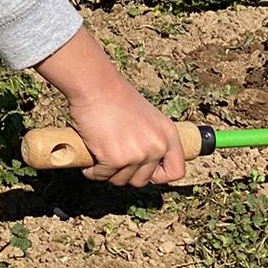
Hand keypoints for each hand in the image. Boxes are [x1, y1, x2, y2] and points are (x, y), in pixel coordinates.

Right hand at [32, 27, 185, 188]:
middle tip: (113, 157)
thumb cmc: (116, 97)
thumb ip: (151, 139)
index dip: (158, 176)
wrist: (96, 86)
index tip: (144, 172)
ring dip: (107, 171)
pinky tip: (91, 154)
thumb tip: (145, 166)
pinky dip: (93, 170)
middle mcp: (157, 146)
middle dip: (125, 173)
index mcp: (168, 135)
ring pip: (120, 180)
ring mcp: (137, 154)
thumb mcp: (147, 117)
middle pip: (142, 180)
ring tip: (101, 151)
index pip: (176, 171)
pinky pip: (102, 176)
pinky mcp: (115, 159)